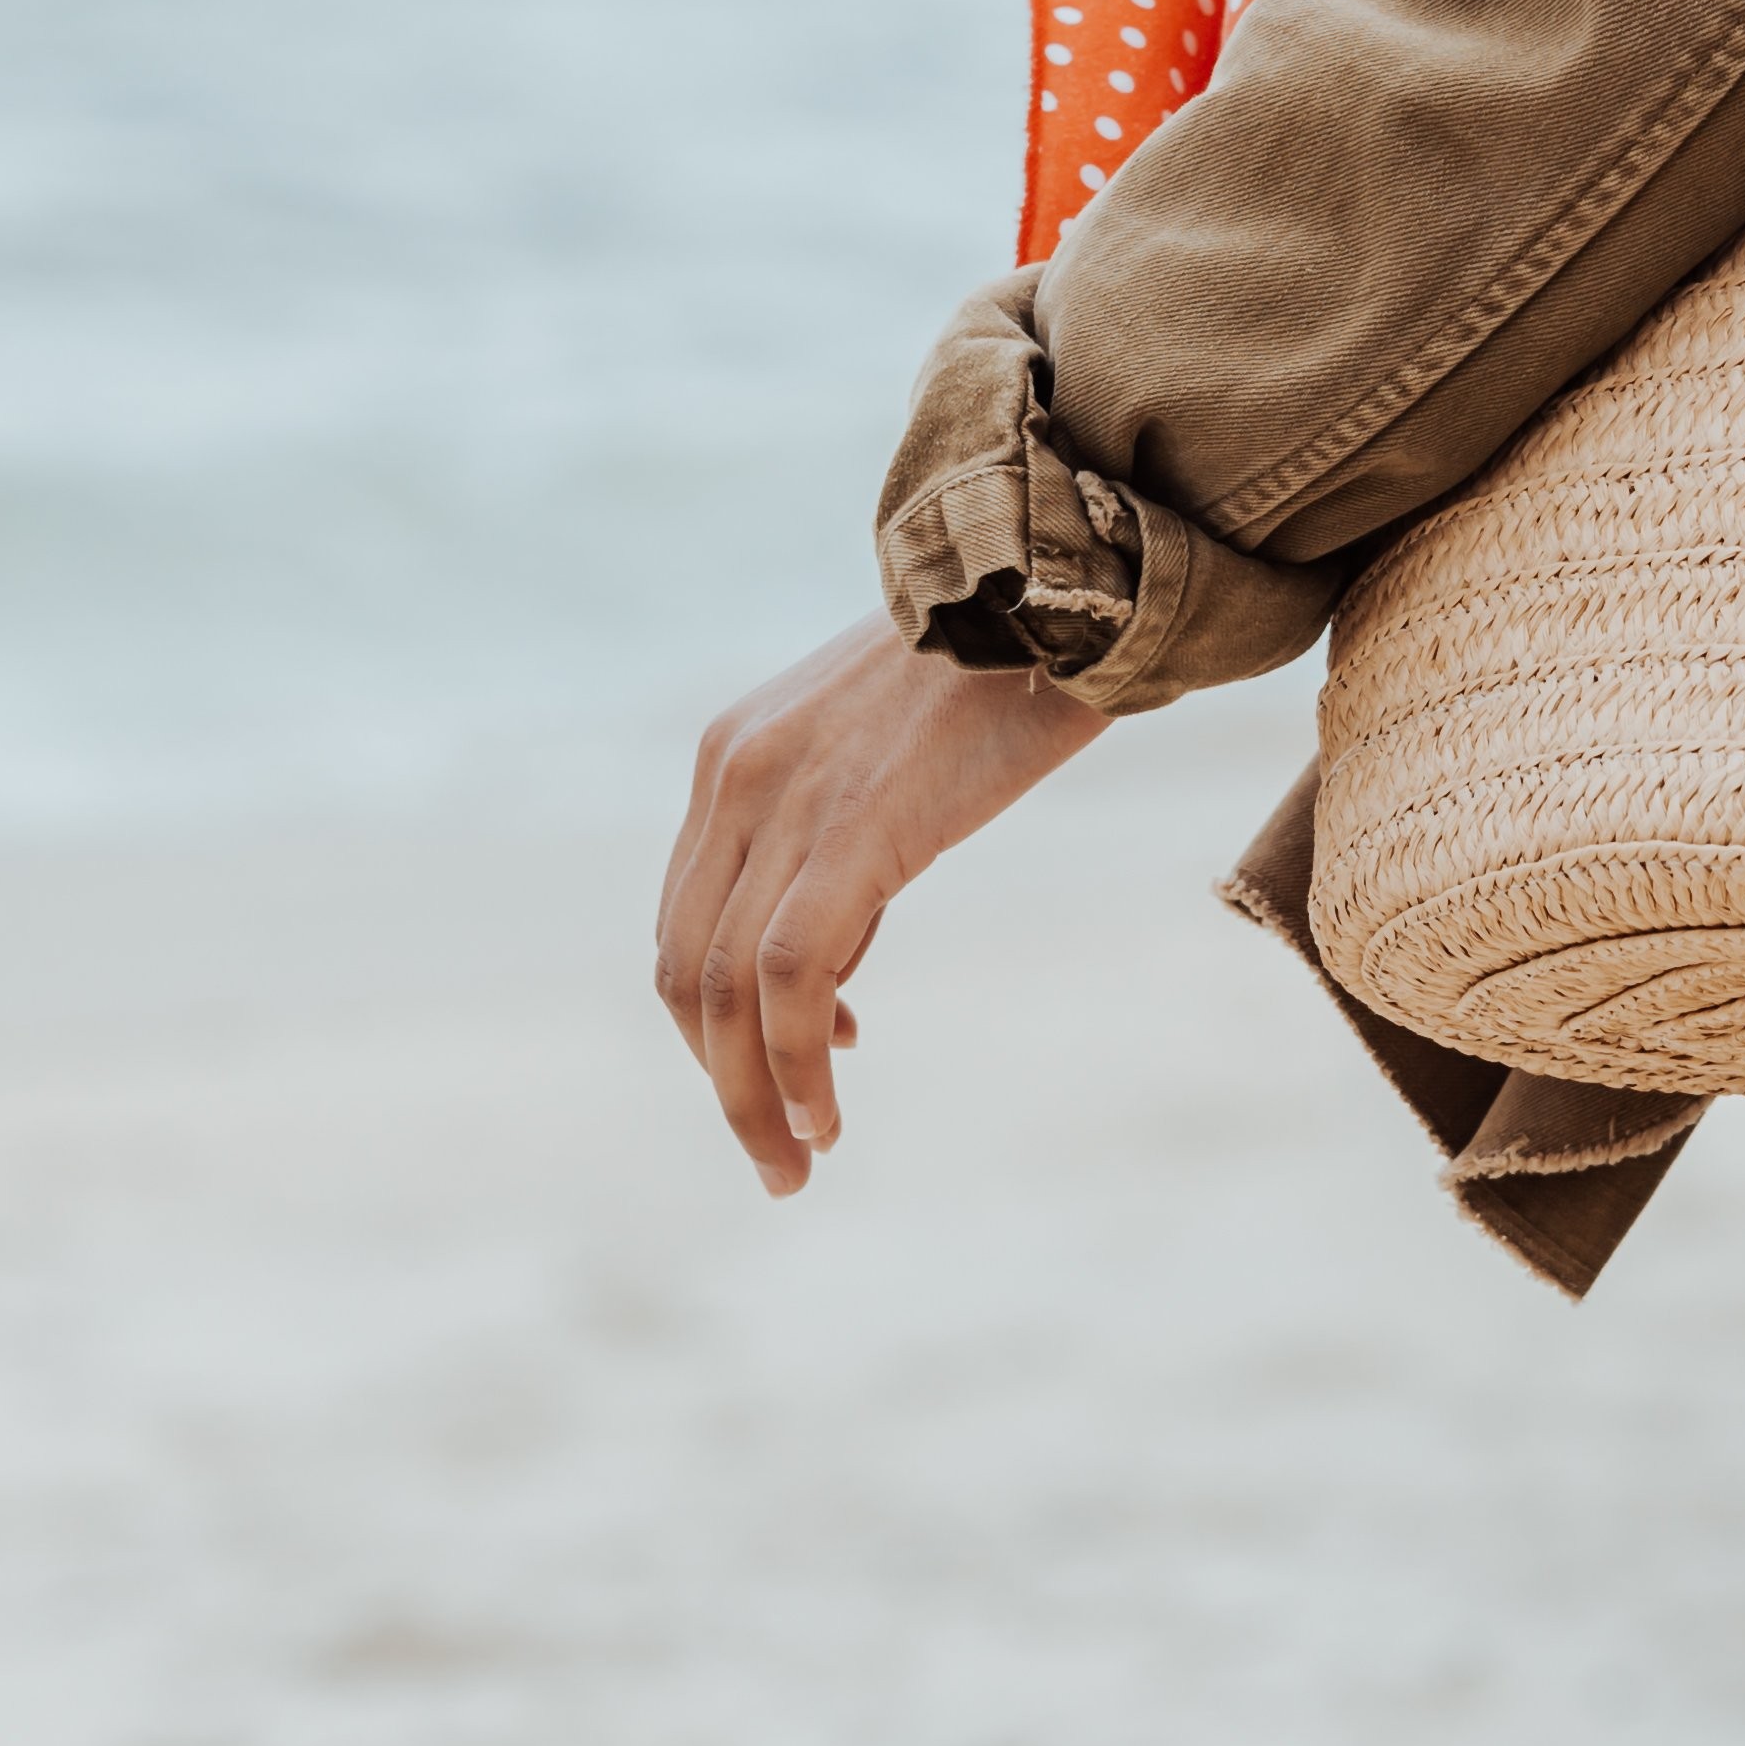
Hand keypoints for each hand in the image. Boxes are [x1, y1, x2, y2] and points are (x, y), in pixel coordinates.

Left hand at [654, 608, 1106, 1195]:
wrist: (1059, 584)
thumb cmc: (996, 673)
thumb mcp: (884, 756)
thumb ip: (840, 849)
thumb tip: (828, 975)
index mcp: (732, 758)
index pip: (687, 922)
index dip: (718, 1020)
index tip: (790, 1069)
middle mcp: (734, 777)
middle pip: (685, 969)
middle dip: (720, 1078)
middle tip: (775, 1156)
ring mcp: (783, 800)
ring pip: (721, 990)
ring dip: (750, 1095)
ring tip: (797, 1161)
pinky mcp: (849, 828)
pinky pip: (786, 978)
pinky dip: (793, 1063)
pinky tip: (829, 1110)